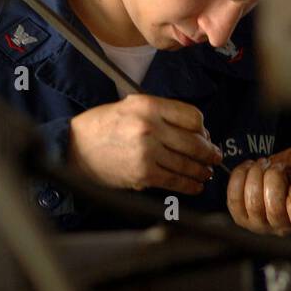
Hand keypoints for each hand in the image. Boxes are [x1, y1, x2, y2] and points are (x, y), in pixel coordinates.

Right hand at [67, 94, 222, 194]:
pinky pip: (175, 181)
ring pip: (187, 164)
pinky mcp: (143, 174)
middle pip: (195, 142)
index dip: (203, 128)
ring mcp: (147, 152)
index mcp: (148, 105)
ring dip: (202, 171)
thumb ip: (162, 113)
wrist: (76, 148)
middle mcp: (149, 127)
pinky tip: (195, 185)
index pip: (192, 117)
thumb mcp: (131, 106)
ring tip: (206, 173)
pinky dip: (189, 185)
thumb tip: (195, 131)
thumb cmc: (103, 126)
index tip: (204, 135)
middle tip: (214, 156)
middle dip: (209, 152)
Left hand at [226, 146, 290, 237]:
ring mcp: (259, 225)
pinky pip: (234, 199)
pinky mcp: (240, 217)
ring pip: (254, 204)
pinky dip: (240, 177)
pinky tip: (249, 168)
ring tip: (263, 165)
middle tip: (276, 166)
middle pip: (275, 210)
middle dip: (274, 179)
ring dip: (256, 176)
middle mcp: (282, 228)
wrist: (269, 174)